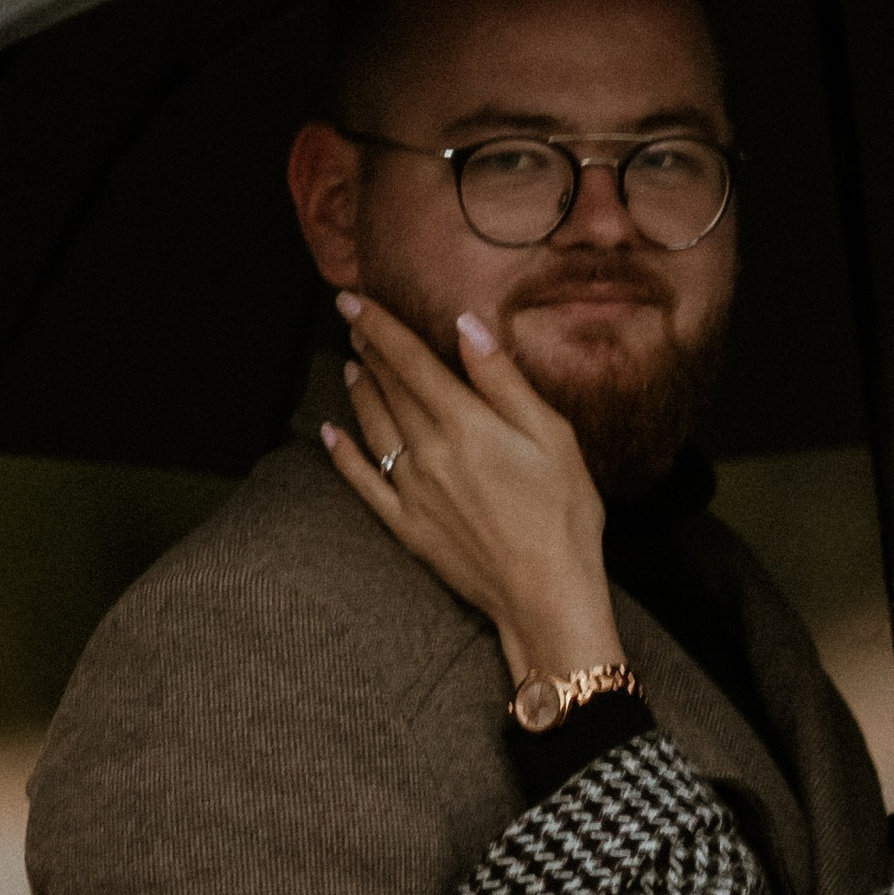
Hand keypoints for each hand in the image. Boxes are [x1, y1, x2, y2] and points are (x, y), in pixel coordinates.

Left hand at [320, 293, 618, 688]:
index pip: (409, 360)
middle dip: (369, 351)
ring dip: (359, 392)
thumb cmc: (563, 515)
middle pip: (389, 389)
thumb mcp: (552, 435)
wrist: (547, 596)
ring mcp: (413, 492)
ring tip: (351, 366)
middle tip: (353, 323)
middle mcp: (428, 452)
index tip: (353, 298)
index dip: (379, 325)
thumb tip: (465, 327)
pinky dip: (343, 455)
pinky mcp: (408, 526)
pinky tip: (330, 434)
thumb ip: (502, 379)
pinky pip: (363, 483)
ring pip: (373, 428)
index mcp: (464, 424)